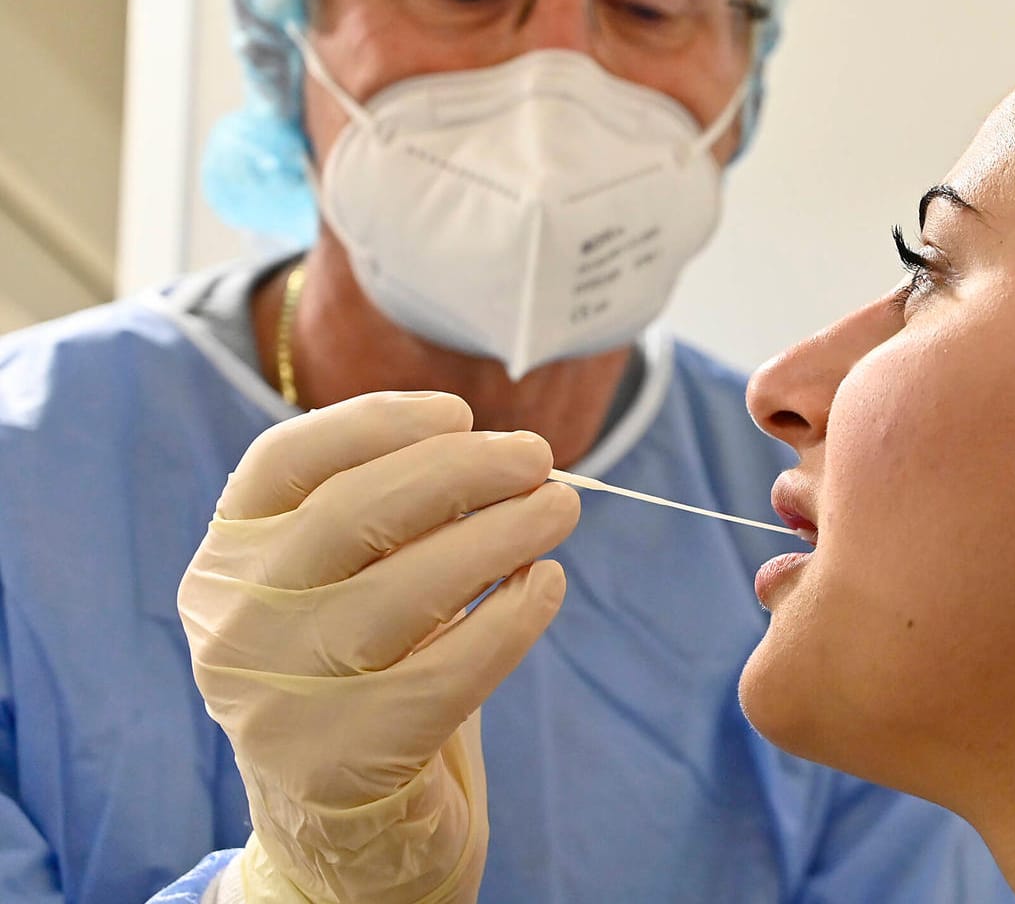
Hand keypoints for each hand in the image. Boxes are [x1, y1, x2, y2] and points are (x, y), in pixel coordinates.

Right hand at [178, 391, 575, 902]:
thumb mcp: (345, 589)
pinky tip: (547, 585)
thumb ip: (388, 520)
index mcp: (224, 563)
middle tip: (540, 458)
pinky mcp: (343, 760)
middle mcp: (235, 625)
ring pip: (405, 588)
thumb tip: (496, 450)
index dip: (376, 423)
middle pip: (352, 513)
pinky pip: (450, 670)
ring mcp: (281, 697)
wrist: (346, 831)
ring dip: (501, 534)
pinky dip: (511, 618)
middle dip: (461, 471)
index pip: (283, 462)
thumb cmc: (363, 679)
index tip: (459, 411)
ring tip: (561, 508)